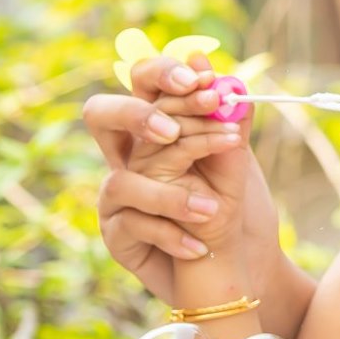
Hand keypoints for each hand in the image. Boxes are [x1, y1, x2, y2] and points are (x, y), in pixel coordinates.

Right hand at [84, 50, 279, 303]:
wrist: (235, 264)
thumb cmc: (233, 207)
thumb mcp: (238, 161)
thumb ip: (231, 120)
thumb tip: (228, 77)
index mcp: (158, 128)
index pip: (144, 84)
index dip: (162, 74)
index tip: (200, 81)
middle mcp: (129, 156)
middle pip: (101, 113)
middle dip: (136, 114)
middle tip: (173, 131)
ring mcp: (117, 195)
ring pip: (123, 180)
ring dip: (169, 196)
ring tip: (211, 210)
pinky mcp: (117, 233)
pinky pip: (133, 225)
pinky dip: (171, 234)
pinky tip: (199, 246)